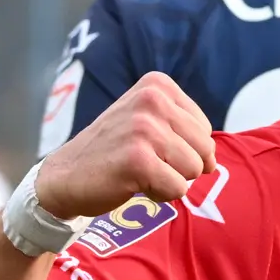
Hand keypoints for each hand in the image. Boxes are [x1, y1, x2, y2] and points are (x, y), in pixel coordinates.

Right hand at [33, 72, 214, 218]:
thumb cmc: (113, 152)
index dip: (183, 148)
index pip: (203, 128)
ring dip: (169, 180)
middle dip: (181, 166)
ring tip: (138, 171)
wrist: (66, 176)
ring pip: (193, 170)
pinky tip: (133, 183)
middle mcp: (152, 99)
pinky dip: (159, 194)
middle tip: (145, 162)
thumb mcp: (146, 120)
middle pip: (204, 149)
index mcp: (157, 85)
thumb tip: (214, 161)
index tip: (148, 146)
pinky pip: (178, 189)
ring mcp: (144, 128)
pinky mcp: (138, 159)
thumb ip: (184, 130)